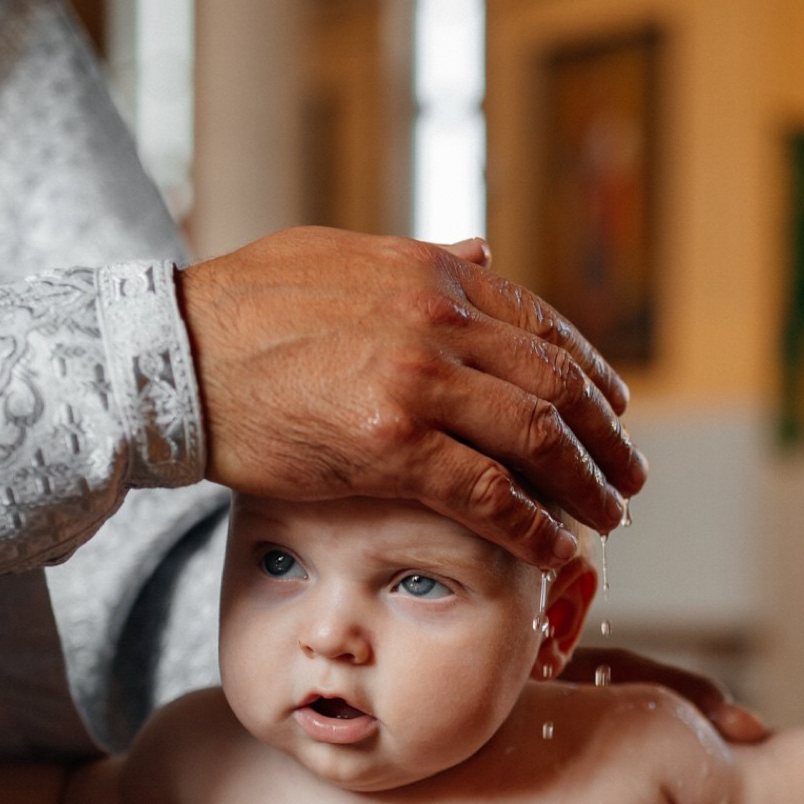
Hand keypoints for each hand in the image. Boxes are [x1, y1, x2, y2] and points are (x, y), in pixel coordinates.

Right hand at [178, 227, 646, 568]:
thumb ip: (422, 260)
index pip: (543, 329)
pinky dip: (532, 526)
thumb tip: (485, 252)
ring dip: (583, 487)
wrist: (174, 357)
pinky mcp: (391, 445)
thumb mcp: (341, 257)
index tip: (613, 413)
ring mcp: (419, 382)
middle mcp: (440, 321)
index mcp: (434, 276)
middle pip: (556, 388)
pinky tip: (553, 551)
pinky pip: (489, 492)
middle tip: (628, 477)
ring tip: (607, 519)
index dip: (591, 377)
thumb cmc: (242, 310)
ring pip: (536, 441)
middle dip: (606, 439)